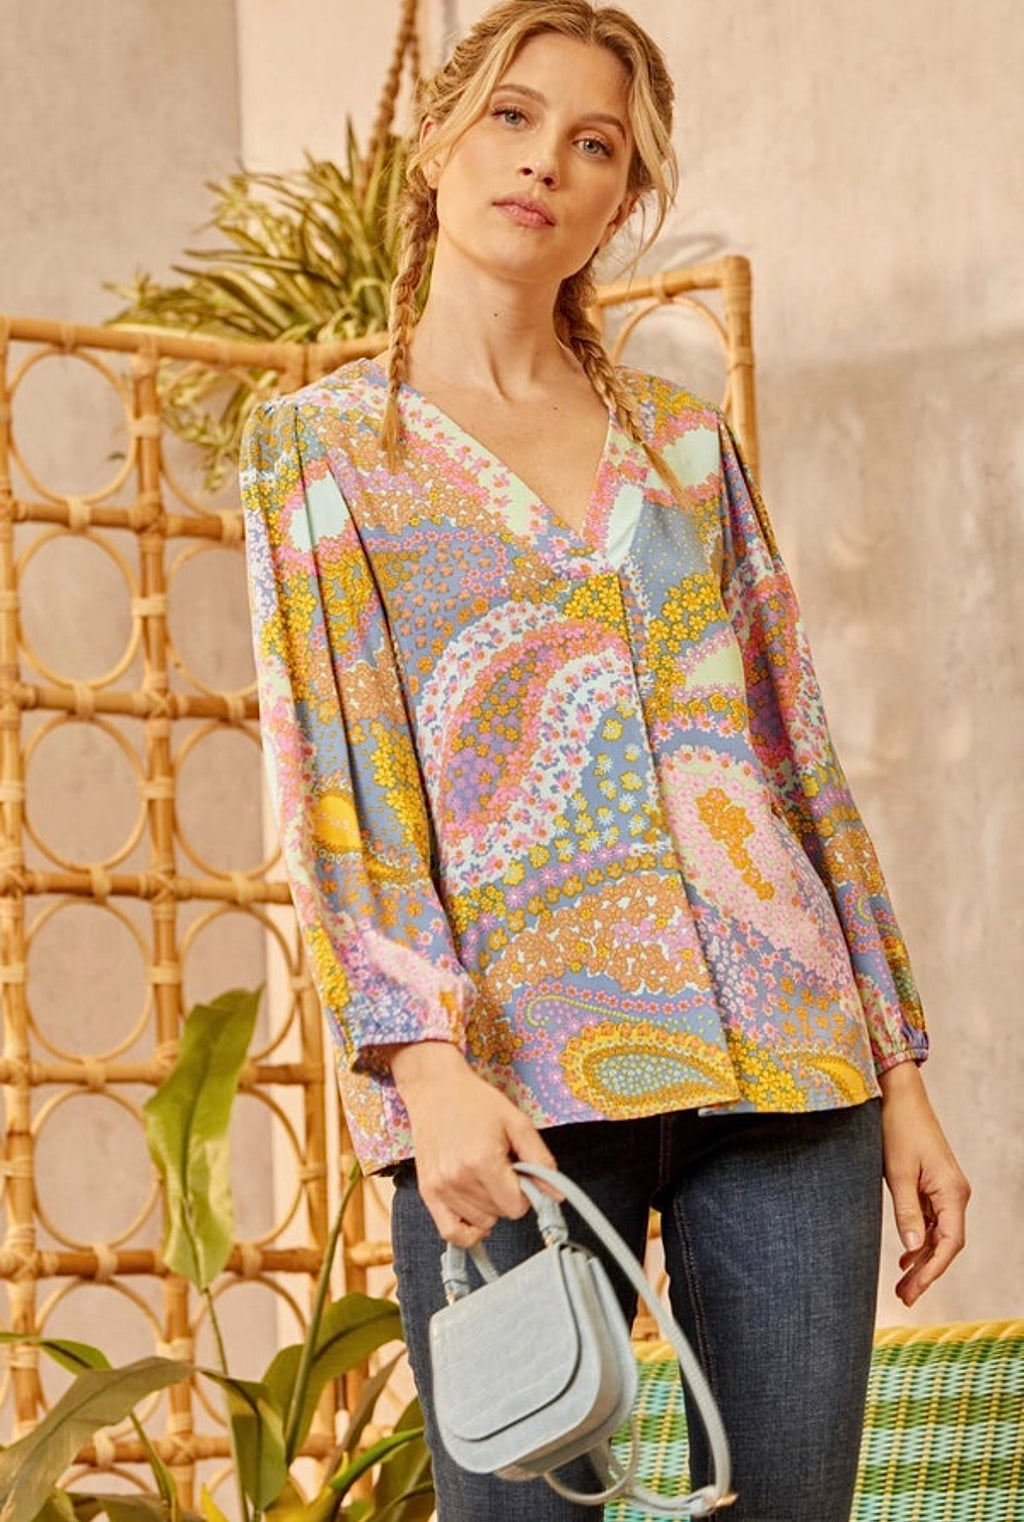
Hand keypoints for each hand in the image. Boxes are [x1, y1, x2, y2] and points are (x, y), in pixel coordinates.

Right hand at [389, 1041, 556, 1247]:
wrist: (435, 1088)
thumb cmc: (476, 1102)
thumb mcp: (517, 1122)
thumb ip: (541, 1160)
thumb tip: (557, 1196)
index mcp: (483, 1161)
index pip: (517, 1207)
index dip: (525, 1192)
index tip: (518, 1171)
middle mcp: (459, 1179)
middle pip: (499, 1215)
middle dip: (506, 1196)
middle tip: (499, 1167)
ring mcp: (440, 1188)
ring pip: (480, 1223)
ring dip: (488, 1207)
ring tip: (481, 1175)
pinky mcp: (427, 1192)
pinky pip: (451, 1233)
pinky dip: (468, 1231)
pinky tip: (475, 1213)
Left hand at [879, 1062, 969, 1306]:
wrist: (899, 1096)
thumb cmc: (898, 1129)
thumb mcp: (897, 1172)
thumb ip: (907, 1212)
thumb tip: (914, 1250)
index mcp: (952, 1192)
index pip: (950, 1243)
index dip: (933, 1270)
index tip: (914, 1289)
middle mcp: (955, 1193)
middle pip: (946, 1244)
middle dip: (926, 1272)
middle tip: (904, 1297)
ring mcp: (945, 1190)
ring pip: (939, 1235)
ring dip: (922, 1259)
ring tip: (902, 1285)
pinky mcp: (933, 1185)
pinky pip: (932, 1221)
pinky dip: (920, 1240)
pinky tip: (905, 1257)